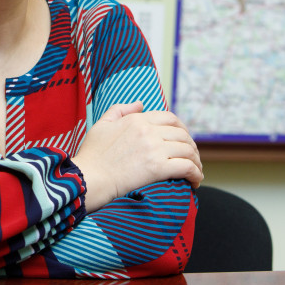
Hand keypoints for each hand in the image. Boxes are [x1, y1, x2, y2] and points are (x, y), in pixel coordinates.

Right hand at [72, 101, 202, 212]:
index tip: (184, 140)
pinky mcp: (157, 168)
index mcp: (137, 120)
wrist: (88, 178)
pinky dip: (195, 173)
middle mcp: (148, 131)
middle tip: (192, 158)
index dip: (182, 129)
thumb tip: (140, 104)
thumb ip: (120, 110)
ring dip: (196, 161)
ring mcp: (154, 149)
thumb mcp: (102, 125)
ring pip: (188, 151)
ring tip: (196, 171)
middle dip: (192, 147)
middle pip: (183, 135)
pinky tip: (195, 181)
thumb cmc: (92, 155)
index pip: (170, 118)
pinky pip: (186, 167)